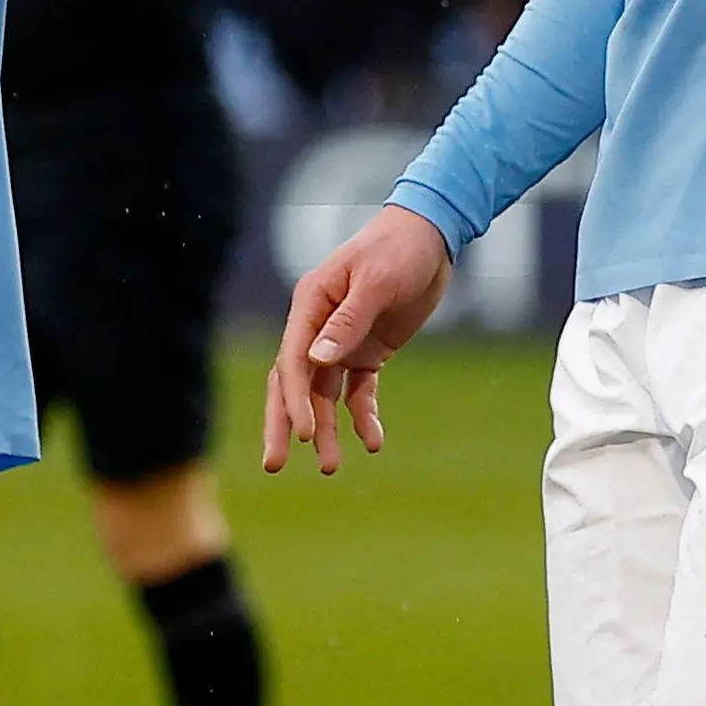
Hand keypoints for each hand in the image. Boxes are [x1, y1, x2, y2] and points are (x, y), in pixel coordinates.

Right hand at [262, 204, 451, 475]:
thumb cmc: (399, 249)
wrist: (431, 236)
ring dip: (326, 429)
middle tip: (274, 465)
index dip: (295, 401)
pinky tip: (373, 442)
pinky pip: (358, 391)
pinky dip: (362, 416)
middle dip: (285, 424)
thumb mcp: (377, 282)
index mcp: (310, 304)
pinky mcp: (368, 351)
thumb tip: (317, 362)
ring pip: (323, 394)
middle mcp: (318, 326)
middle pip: (293, 383)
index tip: (306, 436)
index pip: (292, 361)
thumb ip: (348, 322)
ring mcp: (342, 341)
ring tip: (330, 468)